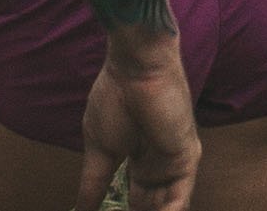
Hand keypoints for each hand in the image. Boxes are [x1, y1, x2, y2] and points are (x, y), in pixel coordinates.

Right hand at [75, 32, 197, 210]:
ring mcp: (173, 163)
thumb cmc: (115, 100)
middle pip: (150, 205)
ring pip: (165, 206)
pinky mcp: (187, 159)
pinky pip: (179, 199)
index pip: (135, 199)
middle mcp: (158, 165)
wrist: (136, 70)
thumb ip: (93, 183)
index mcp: (139, 161)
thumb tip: (80, 210)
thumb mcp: (99, 150)